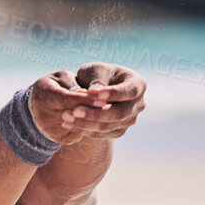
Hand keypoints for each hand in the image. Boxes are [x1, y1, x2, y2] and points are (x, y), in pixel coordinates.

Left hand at [27, 64, 146, 144]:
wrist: (97, 90)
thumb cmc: (98, 74)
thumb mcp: (97, 70)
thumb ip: (97, 79)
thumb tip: (93, 92)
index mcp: (137, 85)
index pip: (128, 91)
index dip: (113, 93)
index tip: (93, 93)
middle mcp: (138, 105)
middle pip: (120, 113)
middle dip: (96, 113)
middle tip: (75, 110)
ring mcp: (129, 120)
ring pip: (109, 126)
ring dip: (86, 123)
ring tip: (66, 117)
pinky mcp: (118, 130)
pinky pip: (102, 134)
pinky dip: (85, 130)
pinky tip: (68, 124)